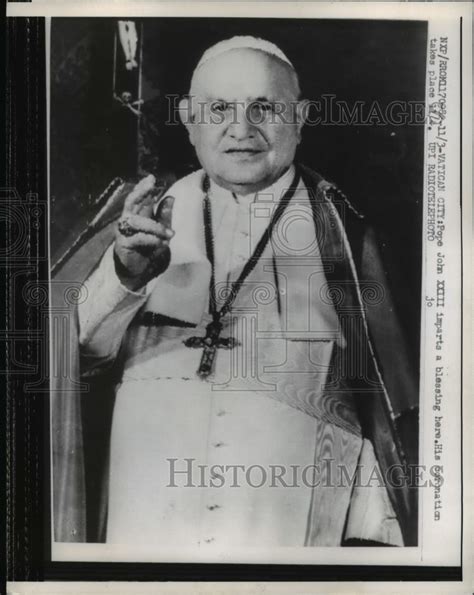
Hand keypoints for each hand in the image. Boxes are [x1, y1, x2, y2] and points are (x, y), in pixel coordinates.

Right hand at [114, 174, 174, 291]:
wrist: (138, 272)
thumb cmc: (147, 250)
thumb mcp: (160, 231)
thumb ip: (163, 216)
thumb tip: (170, 197)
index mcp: (136, 216)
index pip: (137, 198)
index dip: (143, 187)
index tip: (152, 178)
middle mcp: (127, 221)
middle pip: (130, 202)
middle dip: (140, 193)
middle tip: (152, 187)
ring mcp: (123, 232)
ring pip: (136, 221)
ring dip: (155, 226)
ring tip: (170, 234)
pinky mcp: (123, 244)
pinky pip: (138, 238)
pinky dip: (152, 239)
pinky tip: (162, 243)